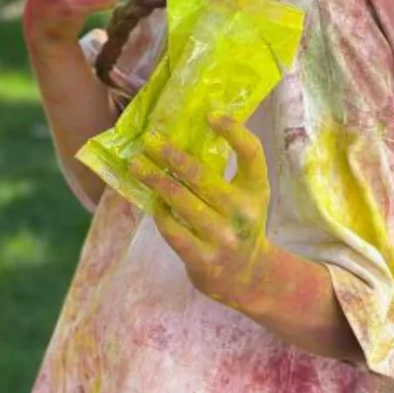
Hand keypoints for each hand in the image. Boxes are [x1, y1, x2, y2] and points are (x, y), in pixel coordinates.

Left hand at [129, 115, 272, 306]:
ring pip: (180, 200)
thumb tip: (182, 137)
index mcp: (256, 191)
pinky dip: (159, 212)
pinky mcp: (203, 259)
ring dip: (155, 179)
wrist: (246, 277)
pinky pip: (172, 228)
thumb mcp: (246, 197)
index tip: (210, 115)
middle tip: (150, 140)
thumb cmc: (239, 224)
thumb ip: (227, 172)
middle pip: (202, 175)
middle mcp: (242, 213)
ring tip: (137, 165)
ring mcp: (222, 237)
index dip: (234, 131)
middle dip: (171, 155)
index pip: (252, 153)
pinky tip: (152, 200)